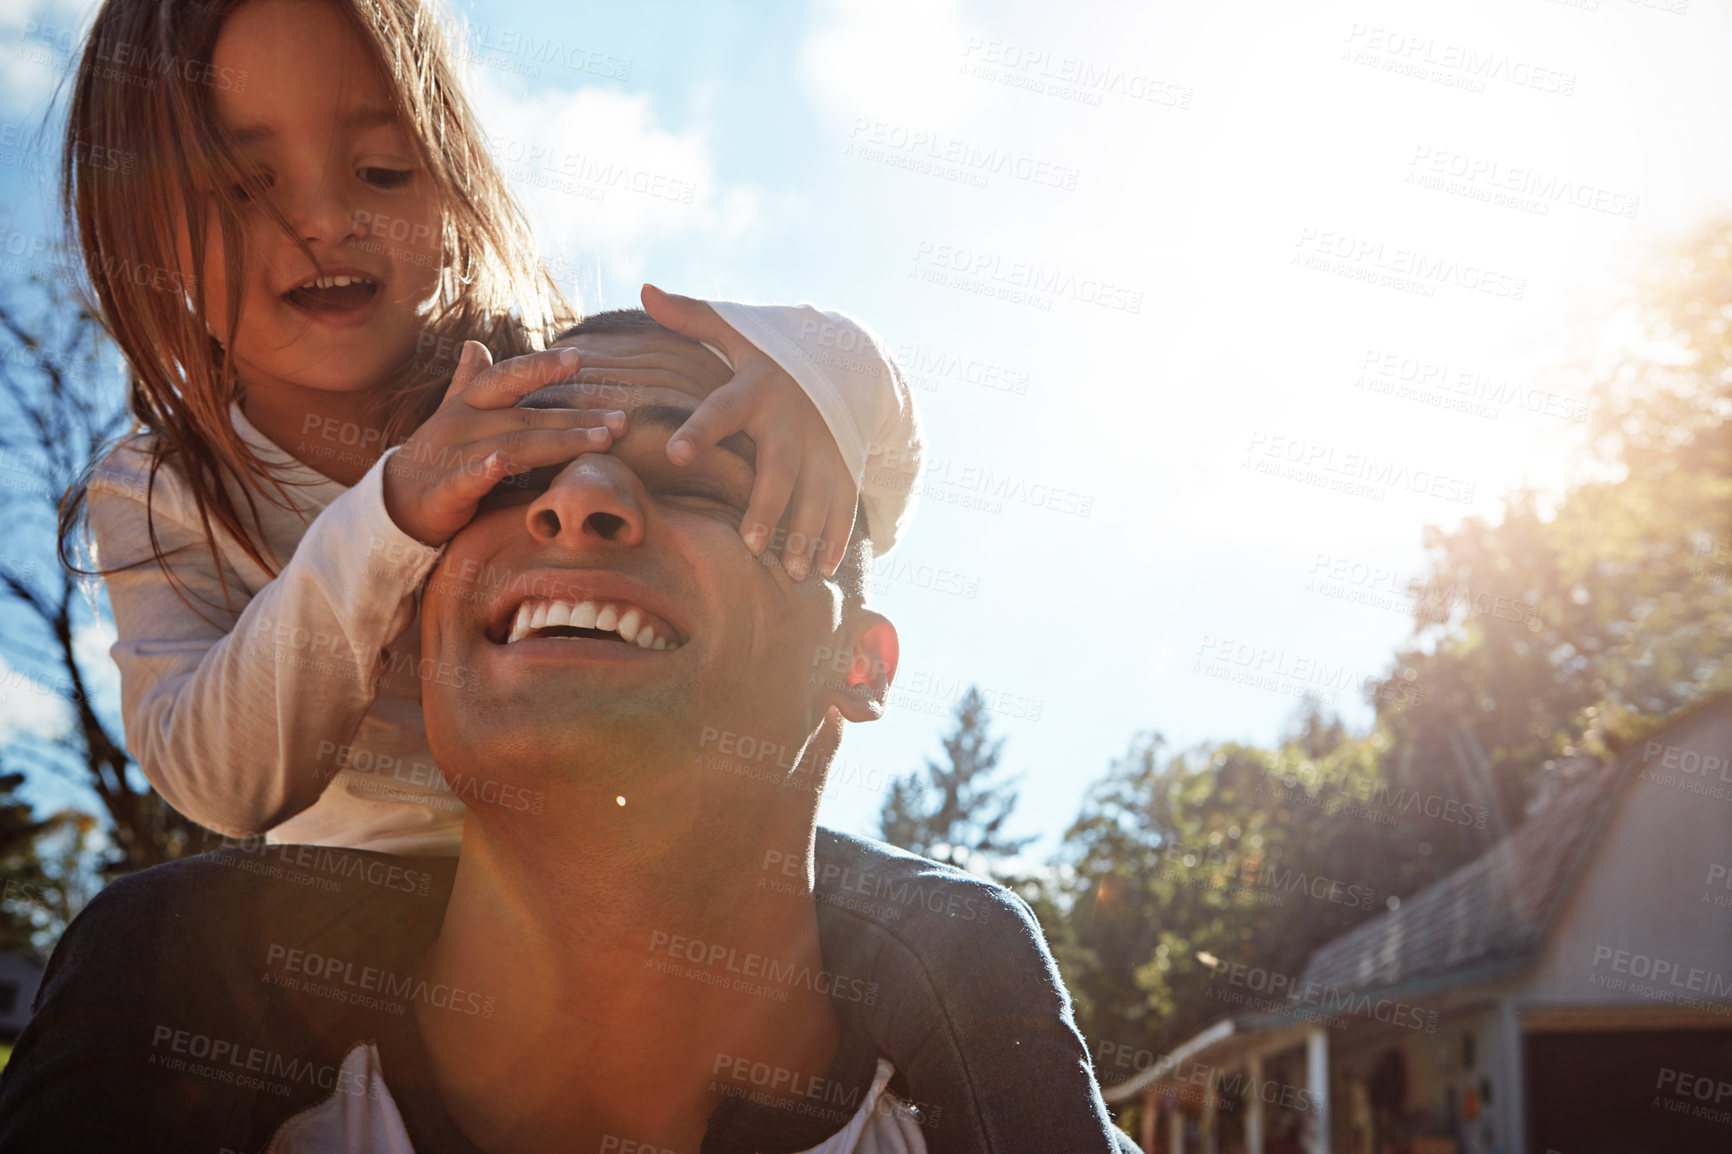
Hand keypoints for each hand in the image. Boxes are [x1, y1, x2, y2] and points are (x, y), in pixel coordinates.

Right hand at [383, 341, 624, 545]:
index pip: (508, 380)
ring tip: (597, 441)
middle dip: (575, 418)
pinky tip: (502, 465)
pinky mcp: (442, 494)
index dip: (540, 367)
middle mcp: (462, 426)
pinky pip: (463, 481)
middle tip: (621, 421)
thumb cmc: (435, 455)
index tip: (578, 357)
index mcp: (468, 405)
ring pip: (510, 446)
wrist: (394, 503)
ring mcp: (450, 458)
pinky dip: (482, 473)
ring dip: (555, 443)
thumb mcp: (452, 415)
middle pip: (526, 417)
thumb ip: (469, 381)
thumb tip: (475, 344)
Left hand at [641, 284, 858, 580]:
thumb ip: (691, 316)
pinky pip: (843, 506)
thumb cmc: (772, 355)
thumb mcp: (738, 330)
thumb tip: (644, 289)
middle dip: (769, 506)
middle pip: (780, 468)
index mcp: (755, 389)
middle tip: (752, 544)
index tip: (675, 452)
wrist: (846, 362)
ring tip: (794, 571)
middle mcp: (790, 422)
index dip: (700, 429)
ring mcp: (823, 448)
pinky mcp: (843, 468)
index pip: (721, 409)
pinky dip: (837, 538)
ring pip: (817, 495)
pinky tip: (825, 570)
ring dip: (806, 534)